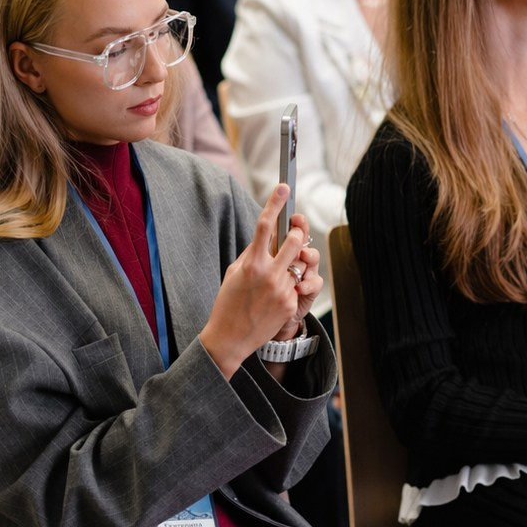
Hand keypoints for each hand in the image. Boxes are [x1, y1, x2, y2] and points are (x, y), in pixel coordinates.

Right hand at [199, 186, 313, 378]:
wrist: (230, 338)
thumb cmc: (228, 303)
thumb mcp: (234, 273)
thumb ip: (251, 254)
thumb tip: (265, 239)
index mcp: (251, 263)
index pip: (264, 225)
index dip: (275, 203)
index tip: (284, 188)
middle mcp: (269, 274)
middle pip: (294, 240)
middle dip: (297, 234)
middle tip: (294, 233)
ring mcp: (282, 289)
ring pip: (298, 264)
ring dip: (291, 264)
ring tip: (277, 275)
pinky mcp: (291, 304)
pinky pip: (296, 285)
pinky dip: (288, 286)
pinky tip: (272, 300)